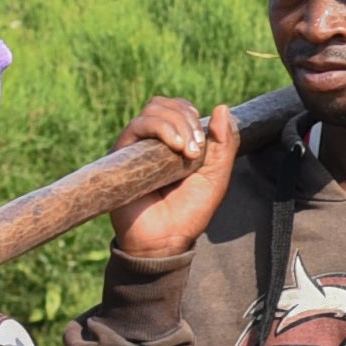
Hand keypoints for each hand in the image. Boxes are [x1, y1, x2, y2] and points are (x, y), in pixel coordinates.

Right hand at [110, 100, 239, 272]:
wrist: (164, 240)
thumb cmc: (189, 212)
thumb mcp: (216, 176)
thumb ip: (224, 144)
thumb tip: (222, 108)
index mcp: (172, 143)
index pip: (177, 108)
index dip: (191, 114)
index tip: (205, 139)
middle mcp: (150, 142)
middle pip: (163, 104)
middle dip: (186, 119)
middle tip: (197, 149)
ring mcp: (135, 148)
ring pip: (152, 111)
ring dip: (177, 124)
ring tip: (188, 152)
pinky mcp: (121, 155)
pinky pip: (137, 126)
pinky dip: (161, 129)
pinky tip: (176, 149)